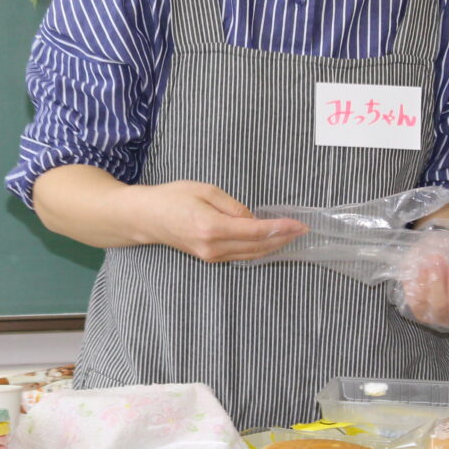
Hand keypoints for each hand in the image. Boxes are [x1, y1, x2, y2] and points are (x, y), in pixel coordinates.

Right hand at [130, 180, 308, 262]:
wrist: (147, 217)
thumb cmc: (173, 198)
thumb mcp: (205, 190)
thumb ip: (233, 206)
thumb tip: (253, 220)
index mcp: (211, 227)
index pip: (255, 231)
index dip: (280, 228)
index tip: (299, 224)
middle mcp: (213, 247)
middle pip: (257, 247)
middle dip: (282, 239)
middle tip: (301, 230)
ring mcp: (211, 256)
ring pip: (251, 255)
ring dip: (273, 247)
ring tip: (291, 236)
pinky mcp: (209, 258)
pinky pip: (241, 256)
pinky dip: (258, 250)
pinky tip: (269, 243)